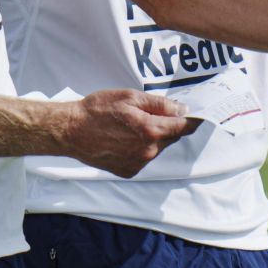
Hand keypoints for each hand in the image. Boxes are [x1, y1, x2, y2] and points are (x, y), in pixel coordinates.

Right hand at [65, 88, 201, 177]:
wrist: (70, 131)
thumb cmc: (97, 110)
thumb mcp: (129, 97)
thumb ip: (159, 104)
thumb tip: (181, 109)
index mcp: (150, 130)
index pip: (184, 127)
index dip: (191, 120)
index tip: (196, 115)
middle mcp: (148, 151)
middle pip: (171, 137)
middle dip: (166, 125)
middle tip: (149, 114)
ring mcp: (138, 163)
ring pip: (157, 148)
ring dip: (152, 137)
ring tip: (129, 127)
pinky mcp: (128, 170)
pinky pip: (143, 158)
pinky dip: (139, 148)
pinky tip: (122, 139)